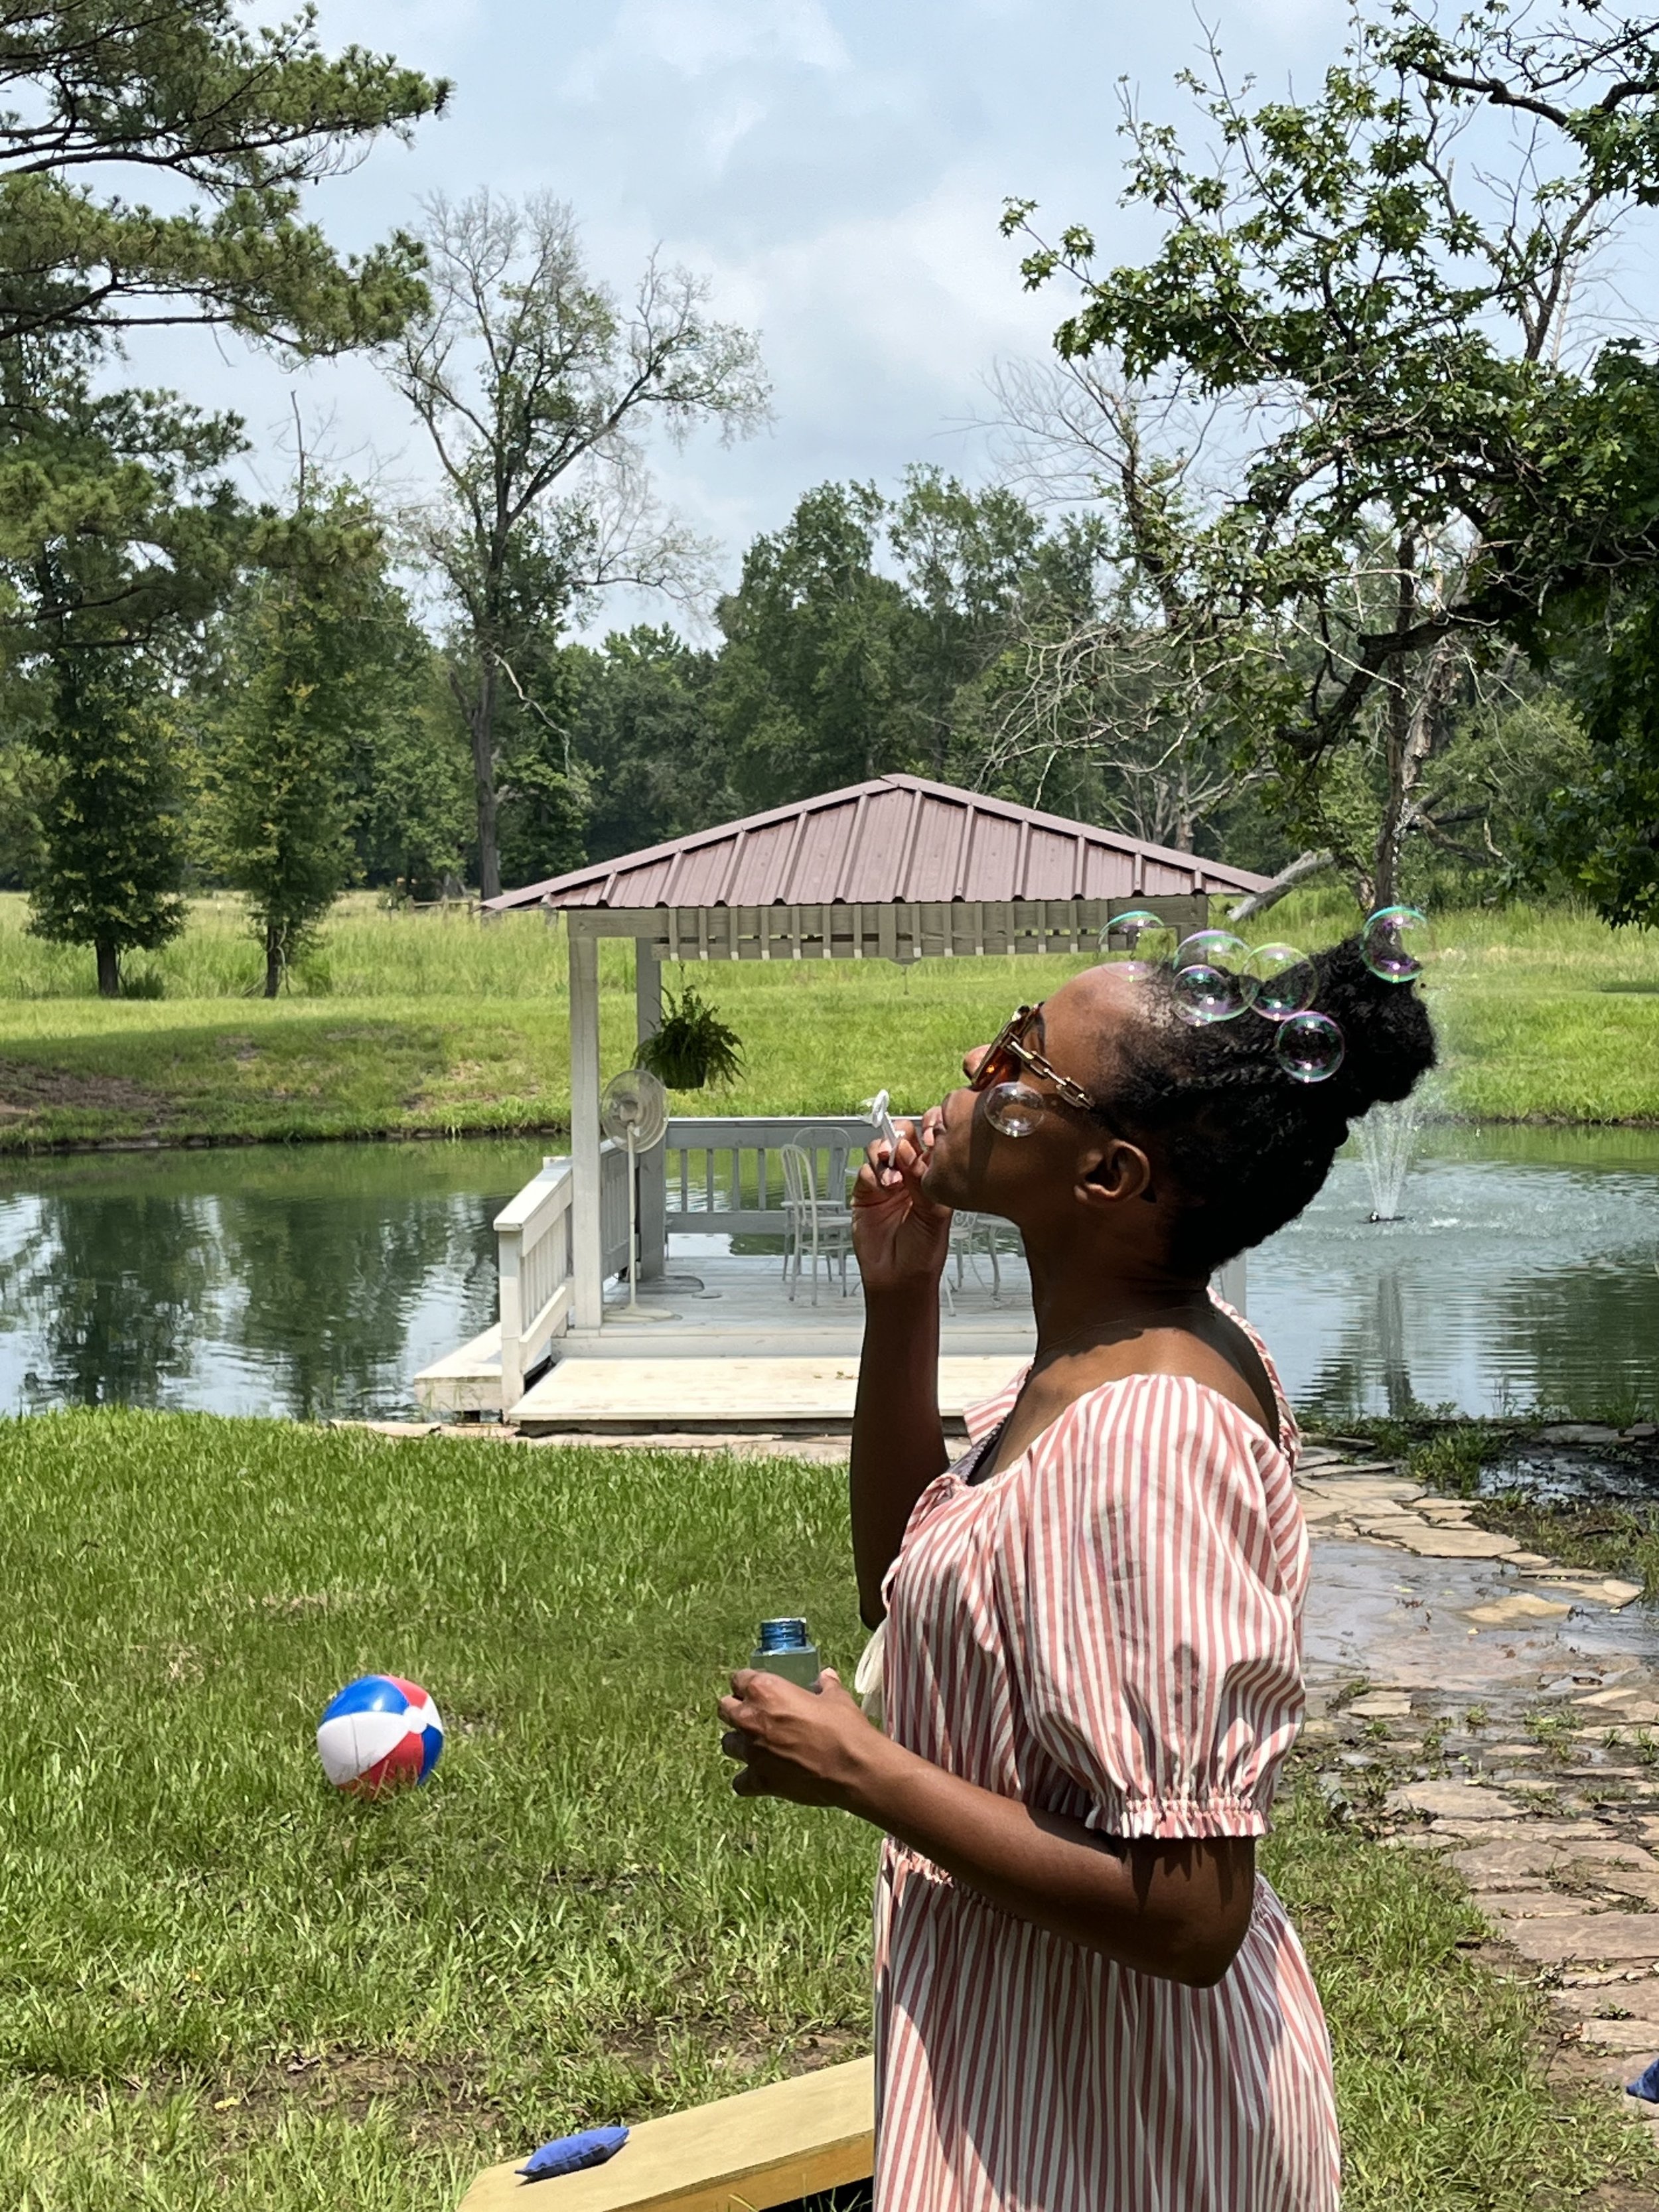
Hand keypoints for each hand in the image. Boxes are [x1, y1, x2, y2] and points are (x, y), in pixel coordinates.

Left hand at [719, 1668, 886, 1809]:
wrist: (853, 1766)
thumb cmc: (843, 1727)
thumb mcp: (836, 1698)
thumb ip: (826, 1685)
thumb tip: (826, 1676)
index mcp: (765, 1690)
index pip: (738, 1678)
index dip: (747, 1683)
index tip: (756, 1688)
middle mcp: (750, 1718)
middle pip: (724, 1708)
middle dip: (735, 1709)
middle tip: (753, 1714)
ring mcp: (752, 1752)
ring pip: (727, 1743)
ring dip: (739, 1742)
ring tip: (755, 1744)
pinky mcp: (759, 1780)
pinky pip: (739, 1782)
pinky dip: (747, 1779)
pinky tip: (761, 1775)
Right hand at [850, 1117, 950, 1295]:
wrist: (900, 1278)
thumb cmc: (924, 1251)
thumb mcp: (935, 1213)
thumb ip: (923, 1181)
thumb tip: (911, 1152)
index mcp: (931, 1177)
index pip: (929, 1142)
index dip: (928, 1132)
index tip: (929, 1134)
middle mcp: (908, 1175)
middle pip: (901, 1138)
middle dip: (901, 1136)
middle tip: (903, 1146)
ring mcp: (886, 1183)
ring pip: (880, 1151)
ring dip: (885, 1154)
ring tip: (893, 1175)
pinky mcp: (865, 1193)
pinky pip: (865, 1171)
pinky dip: (873, 1173)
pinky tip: (883, 1187)